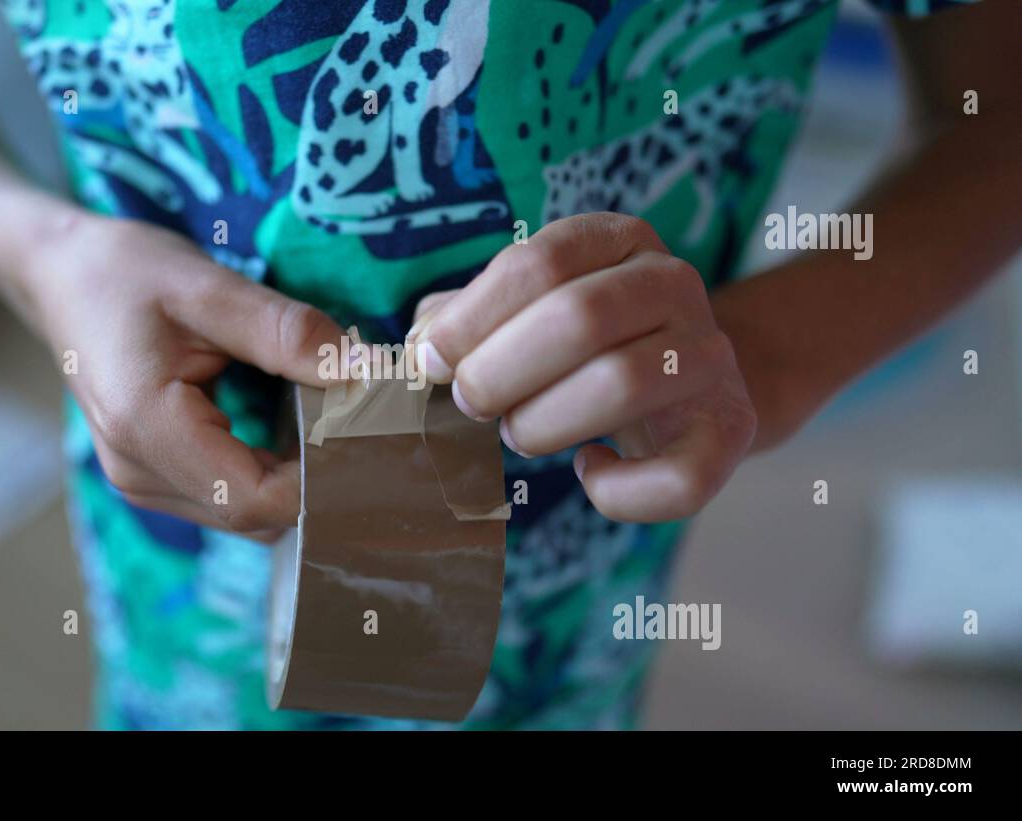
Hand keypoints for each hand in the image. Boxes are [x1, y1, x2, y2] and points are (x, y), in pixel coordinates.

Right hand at [27, 214, 342, 535]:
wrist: (61, 275)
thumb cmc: (125, 271)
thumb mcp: (210, 287)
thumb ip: (288, 334)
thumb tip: (369, 374)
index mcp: (146, 430)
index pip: (259, 500)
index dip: (323, 477)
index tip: (369, 429)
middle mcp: (138, 473)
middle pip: (255, 515)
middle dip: (316, 477)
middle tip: (362, 420)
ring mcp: (141, 482)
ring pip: (245, 514)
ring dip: (294, 478)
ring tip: (327, 416)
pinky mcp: (152, 476)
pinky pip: (228, 497)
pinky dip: (268, 471)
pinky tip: (290, 426)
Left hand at [409, 214, 756, 521]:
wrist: (686, 384)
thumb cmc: (578, 348)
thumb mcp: (521, 314)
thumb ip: (461, 322)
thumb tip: (410, 354)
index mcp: (616, 239)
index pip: (539, 262)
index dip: (472, 319)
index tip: (428, 363)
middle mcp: (672, 283)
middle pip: (581, 317)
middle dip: (501, 372)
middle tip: (467, 405)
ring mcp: (709, 354)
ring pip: (625, 384)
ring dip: (547, 422)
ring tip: (518, 434)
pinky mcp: (731, 426)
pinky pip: (681, 474)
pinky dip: (620, 490)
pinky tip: (589, 470)